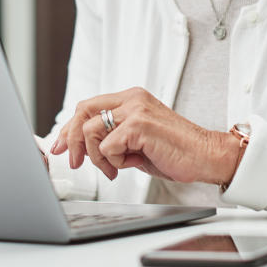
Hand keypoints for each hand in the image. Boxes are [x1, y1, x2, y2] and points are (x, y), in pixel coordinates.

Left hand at [50, 87, 238, 184]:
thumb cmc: (176, 152)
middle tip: (75, 162)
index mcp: (131, 98)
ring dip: (96, 157)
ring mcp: (135, 110)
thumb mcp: (137, 143)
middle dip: (71, 140)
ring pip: (90, 130)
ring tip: (113, 168)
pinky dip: (111, 161)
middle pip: (82, 111)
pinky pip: (107, 145)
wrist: (206, 156)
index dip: (68, 128)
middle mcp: (132, 99)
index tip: (60, 147)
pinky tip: (126, 166)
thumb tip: (87, 150)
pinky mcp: (139, 125)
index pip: (87, 106)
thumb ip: (114, 140)